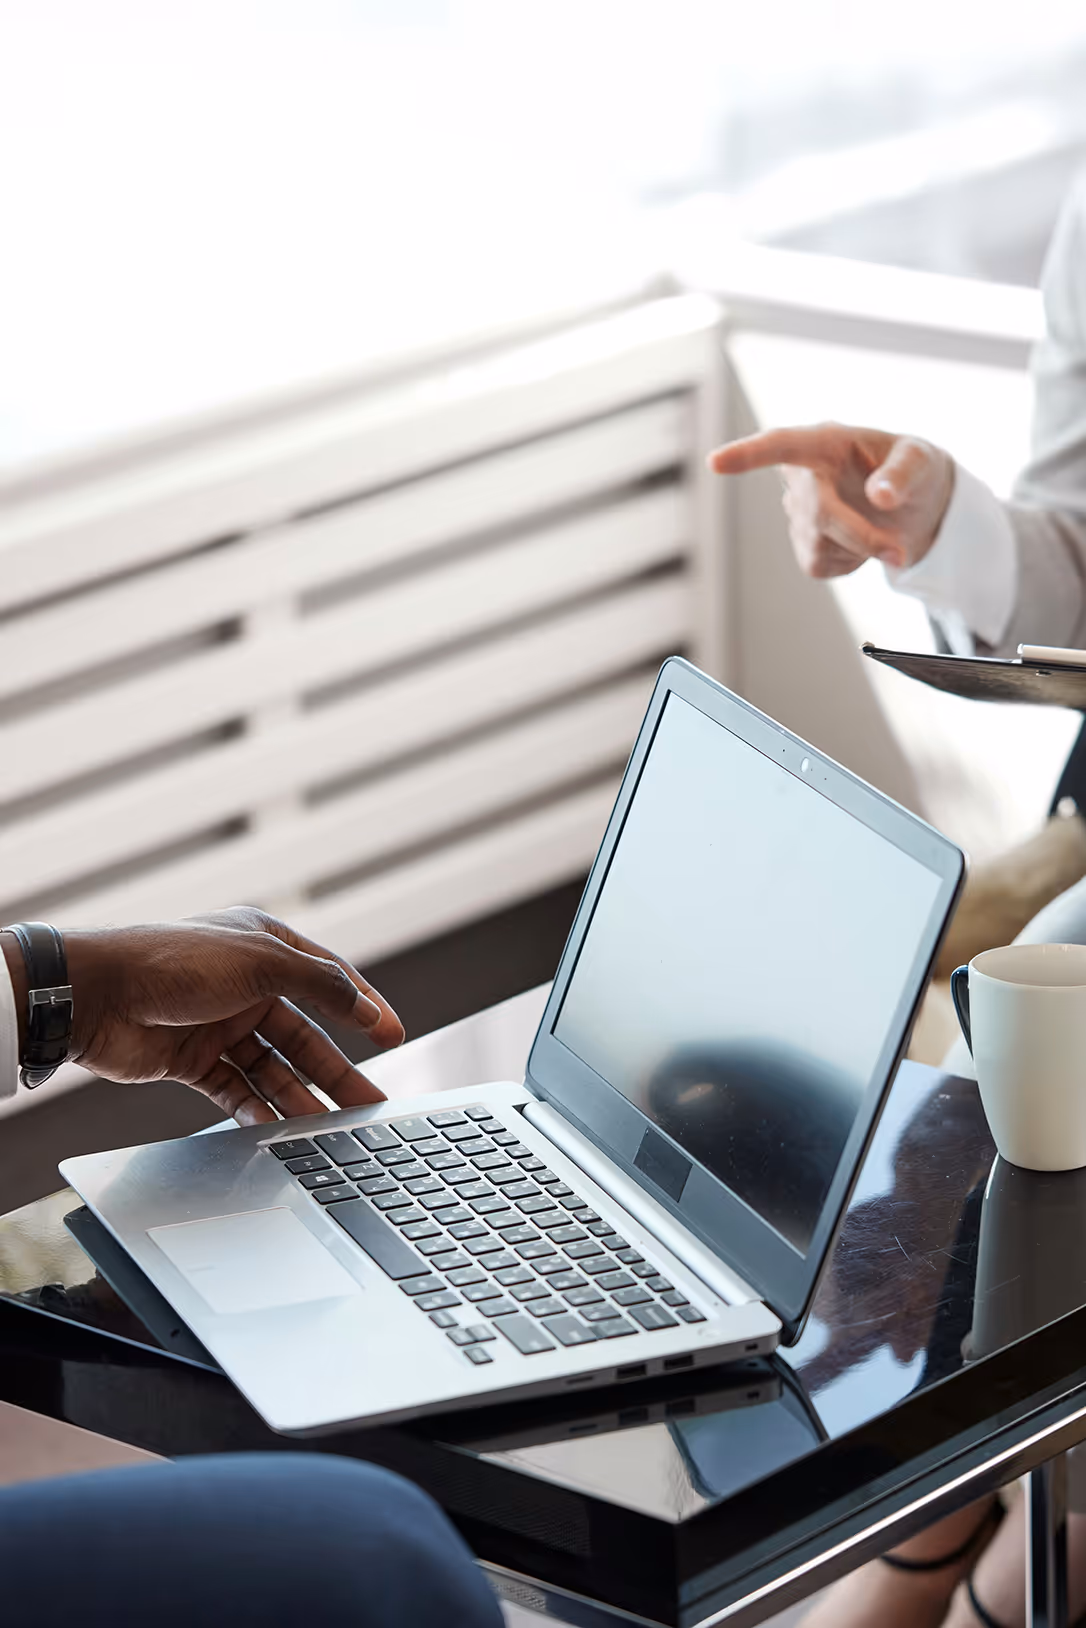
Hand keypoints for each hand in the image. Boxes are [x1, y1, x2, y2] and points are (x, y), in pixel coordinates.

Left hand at [2, 907, 403, 1124]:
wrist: (96, 996)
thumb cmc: (173, 961)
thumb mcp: (261, 961)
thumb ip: (320, 984)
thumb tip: (366, 1007)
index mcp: (265, 948)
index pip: (329, 980)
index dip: (363, 1008)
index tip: (393, 1035)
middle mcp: (245, 985)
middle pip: (305, 1035)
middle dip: (338, 1071)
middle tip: (370, 1104)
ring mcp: (219, 1025)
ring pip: (273, 1069)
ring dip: (301, 1098)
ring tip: (331, 1129)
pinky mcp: (192, 1061)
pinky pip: (237, 1091)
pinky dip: (257, 1110)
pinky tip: (277, 1128)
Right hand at [708, 422, 953, 578]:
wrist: (915, 507)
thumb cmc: (915, 471)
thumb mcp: (922, 460)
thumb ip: (904, 472)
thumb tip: (879, 496)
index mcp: (826, 442)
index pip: (781, 445)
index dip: (748, 455)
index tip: (715, 463)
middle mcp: (804, 475)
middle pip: (817, 513)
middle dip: (859, 536)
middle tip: (900, 554)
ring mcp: (799, 512)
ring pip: (820, 545)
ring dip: (862, 548)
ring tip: (883, 528)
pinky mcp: (804, 546)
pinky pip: (820, 566)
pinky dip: (850, 563)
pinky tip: (860, 543)